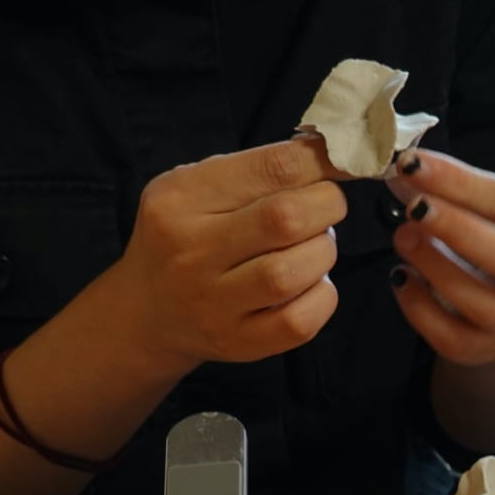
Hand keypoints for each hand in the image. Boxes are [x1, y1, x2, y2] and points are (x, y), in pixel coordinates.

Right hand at [106, 139, 345, 374]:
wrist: (147, 311)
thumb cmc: (187, 235)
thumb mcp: (200, 188)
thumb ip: (258, 170)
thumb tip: (335, 152)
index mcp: (182, 198)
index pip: (272, 168)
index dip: (325, 161)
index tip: (347, 161)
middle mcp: (191, 249)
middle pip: (287, 218)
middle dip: (328, 206)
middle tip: (327, 207)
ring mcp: (213, 302)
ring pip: (296, 271)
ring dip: (324, 252)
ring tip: (312, 246)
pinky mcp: (238, 342)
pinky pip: (301, 320)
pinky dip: (322, 296)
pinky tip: (310, 283)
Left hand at [385, 150, 494, 366]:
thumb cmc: (490, 240)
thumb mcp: (485, 209)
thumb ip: (453, 190)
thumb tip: (404, 168)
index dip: (458, 182)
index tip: (411, 163)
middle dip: (460, 230)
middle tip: (413, 208)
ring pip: (485, 305)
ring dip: (437, 268)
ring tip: (401, 237)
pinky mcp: (484, 349)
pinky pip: (451, 336)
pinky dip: (419, 307)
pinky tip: (400, 277)